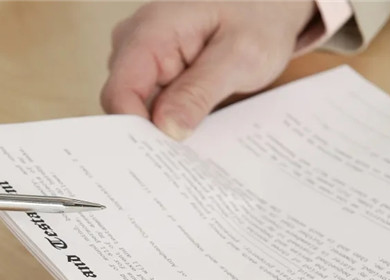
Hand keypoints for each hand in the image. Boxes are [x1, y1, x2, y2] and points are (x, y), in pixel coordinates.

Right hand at [101, 0, 316, 138]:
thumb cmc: (260, 17)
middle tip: (188, 151)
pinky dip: (168, 116)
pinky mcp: (149, 67)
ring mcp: (139, 53)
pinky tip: (193, 119)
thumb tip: (166, 128)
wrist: (270, 2)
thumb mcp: (242, 56)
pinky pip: (148, 101)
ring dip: (161, 124)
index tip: (166, 154)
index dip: (137, 130)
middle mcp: (134, 40)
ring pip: (134, 106)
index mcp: (150, 31)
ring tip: (198, 126)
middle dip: (151, 130)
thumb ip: (200, 92)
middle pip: (122, 103)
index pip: (119, 94)